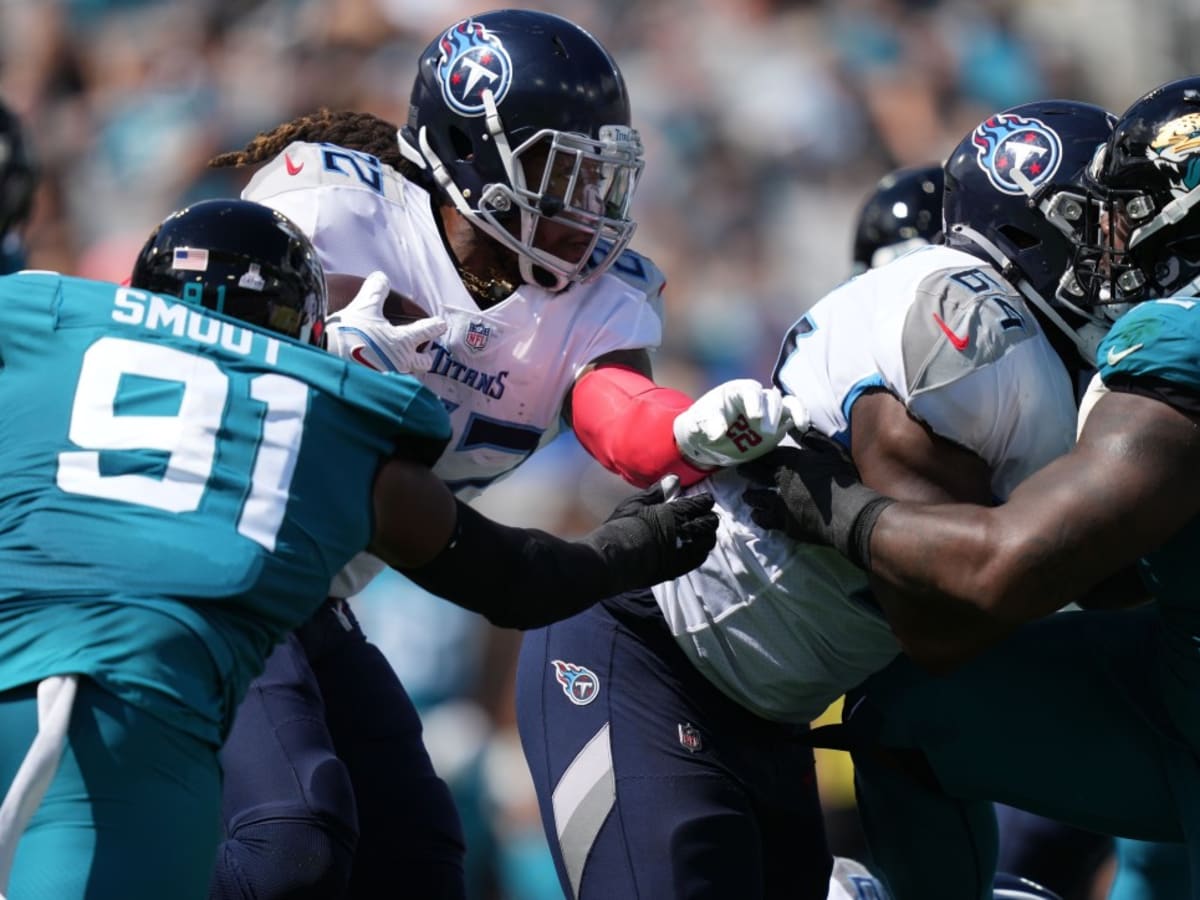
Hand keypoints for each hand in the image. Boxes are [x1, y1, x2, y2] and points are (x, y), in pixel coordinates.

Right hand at [325, 271, 446, 373]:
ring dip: (407, 371)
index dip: (435, 326)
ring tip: (401, 367)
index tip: (442, 325)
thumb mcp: (363, 308)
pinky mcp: (376, 390)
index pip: (425, 331)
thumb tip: (381, 277)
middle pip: (423, 363)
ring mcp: (390, 379)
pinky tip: (379, 377)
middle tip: (425, 355)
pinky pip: (389, 385)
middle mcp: (401, 363)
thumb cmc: (350, 335)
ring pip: (408, 376)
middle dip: (425, 358)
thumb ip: (375, 292)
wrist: (330, 365)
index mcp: (402, 342)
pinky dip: (388, 381)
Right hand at [585, 479, 718, 589]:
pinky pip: (699, 559)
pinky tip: (695, 548)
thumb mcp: (636, 503)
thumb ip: (658, 492)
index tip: (704, 500)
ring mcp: (684, 552)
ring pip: (708, 542)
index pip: (701, 504)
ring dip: (707, 535)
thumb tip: (675, 480)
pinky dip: (701, 550)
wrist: (614, 559)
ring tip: (702, 532)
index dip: (704, 501)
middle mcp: (686, 532)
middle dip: (709, 518)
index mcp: (676, 512)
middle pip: (709, 523)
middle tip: (706, 515)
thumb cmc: (622, 527)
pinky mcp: (679, 568)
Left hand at [673, 379, 809, 468]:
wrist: (708, 439)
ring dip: (791, 412)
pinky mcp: (776, 424)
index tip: (755, 416)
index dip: (754, 400)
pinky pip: (792, 415)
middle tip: (766, 431)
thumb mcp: (696, 424)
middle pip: (770, 397)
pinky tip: (802, 427)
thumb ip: (706, 424)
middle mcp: (754, 397)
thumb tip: (718, 432)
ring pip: (786, 402)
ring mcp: (767, 410)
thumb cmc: (701, 425)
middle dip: (772, 412)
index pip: (749, 390)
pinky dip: (800, 417)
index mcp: (735, 391)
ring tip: (795, 425)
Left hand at [738, 430, 892, 567]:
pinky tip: (756, 515)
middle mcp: (782, 480)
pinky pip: (764, 519)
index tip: (750, 453)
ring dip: (750, 495)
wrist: (849, 515)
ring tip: (745, 495)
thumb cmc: (845, 481)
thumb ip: (816, 440)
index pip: (768, 454)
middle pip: (756, 473)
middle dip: (747, 470)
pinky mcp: (784, 522)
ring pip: (756, 497)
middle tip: (740, 470)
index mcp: (793, 461)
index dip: (758, 454)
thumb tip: (802, 431)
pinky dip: (758, 516)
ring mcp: (780, 502)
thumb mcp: (834, 453)